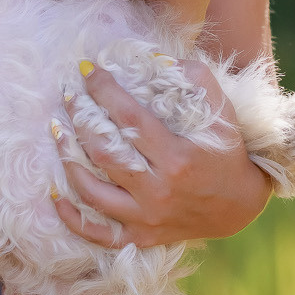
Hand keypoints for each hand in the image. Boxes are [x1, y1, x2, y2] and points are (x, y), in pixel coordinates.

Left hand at [51, 60, 270, 246]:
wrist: (239, 204)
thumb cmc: (227, 150)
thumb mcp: (222, 110)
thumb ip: (194, 78)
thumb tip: (155, 58)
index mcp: (177, 157)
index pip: (129, 119)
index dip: (104, 92)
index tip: (87, 71)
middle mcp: (159, 190)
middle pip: (104, 153)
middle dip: (80, 119)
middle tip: (68, 96)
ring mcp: (147, 217)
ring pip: (93, 192)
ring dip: (69, 160)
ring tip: (58, 132)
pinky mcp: (141, 236)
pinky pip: (97, 233)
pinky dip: (72, 216)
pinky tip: (56, 192)